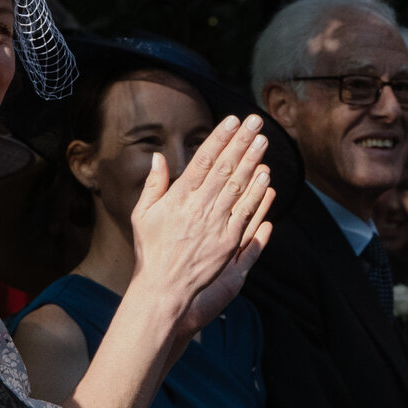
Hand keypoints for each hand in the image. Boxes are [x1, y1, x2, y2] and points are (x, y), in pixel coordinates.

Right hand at [129, 115, 276, 336]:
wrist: (163, 287)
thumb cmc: (151, 249)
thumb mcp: (142, 214)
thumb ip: (154, 184)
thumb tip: (159, 157)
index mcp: (178, 197)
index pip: (202, 160)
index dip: (219, 138)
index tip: (232, 121)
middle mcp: (199, 207)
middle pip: (224, 168)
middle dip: (241, 142)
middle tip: (255, 121)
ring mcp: (215, 224)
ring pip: (237, 186)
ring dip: (252, 161)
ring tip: (263, 141)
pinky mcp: (228, 241)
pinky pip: (245, 213)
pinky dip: (256, 194)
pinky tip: (265, 177)